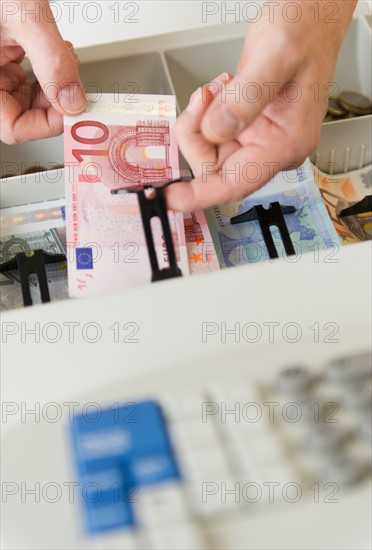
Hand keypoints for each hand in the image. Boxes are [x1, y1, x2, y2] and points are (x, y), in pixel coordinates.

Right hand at [0, 0, 86, 143]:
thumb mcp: (24, 15)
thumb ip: (51, 61)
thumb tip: (73, 102)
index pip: (13, 127)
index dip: (46, 124)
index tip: (75, 108)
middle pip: (23, 114)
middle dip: (56, 100)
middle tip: (78, 84)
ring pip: (28, 98)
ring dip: (56, 84)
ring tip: (67, 59)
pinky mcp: (0, 53)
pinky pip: (26, 77)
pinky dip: (48, 69)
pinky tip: (59, 52)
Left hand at [166, 1, 356, 211]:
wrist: (310, 19)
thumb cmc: (305, 32)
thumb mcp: (275, 56)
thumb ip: (245, 98)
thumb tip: (216, 132)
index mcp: (286, 143)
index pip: (237, 184)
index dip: (199, 196)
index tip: (171, 198)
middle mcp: (272, 149)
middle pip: (214, 167)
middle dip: (197, 132)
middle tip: (204, 98)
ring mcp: (258, 140)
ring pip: (208, 150)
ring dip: (200, 119)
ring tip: (218, 88)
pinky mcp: (246, 129)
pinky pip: (211, 135)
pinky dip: (204, 112)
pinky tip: (221, 90)